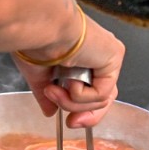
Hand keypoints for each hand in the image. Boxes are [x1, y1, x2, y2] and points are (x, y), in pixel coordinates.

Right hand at [0, 0, 126, 129]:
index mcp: (33, 28)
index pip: (54, 63)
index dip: (57, 89)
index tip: (50, 111)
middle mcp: (61, 34)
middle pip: (83, 75)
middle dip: (77, 105)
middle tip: (60, 117)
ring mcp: (84, 39)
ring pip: (103, 83)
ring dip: (80, 104)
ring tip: (57, 98)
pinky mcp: (102, 46)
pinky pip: (110, 81)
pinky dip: (89, 98)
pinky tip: (65, 91)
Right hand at [13, 0, 125, 128]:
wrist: (39, 27)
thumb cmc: (34, 39)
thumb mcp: (39, 74)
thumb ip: (48, 94)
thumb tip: (49, 110)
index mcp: (81, 54)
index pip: (93, 89)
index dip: (82, 109)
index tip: (69, 122)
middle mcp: (98, 53)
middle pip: (103, 98)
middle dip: (86, 115)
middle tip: (71, 122)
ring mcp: (108, 55)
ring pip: (101, 99)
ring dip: (73, 102)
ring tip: (54, 90)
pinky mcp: (114, 56)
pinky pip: (101, 93)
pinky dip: (81, 94)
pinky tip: (69, 80)